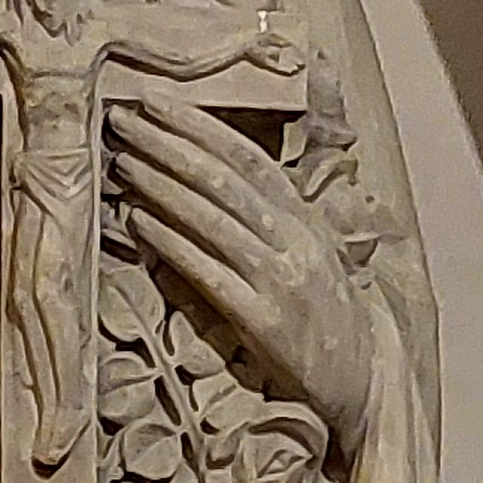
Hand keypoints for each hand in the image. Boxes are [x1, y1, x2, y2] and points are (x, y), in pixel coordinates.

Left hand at [108, 92, 373, 459]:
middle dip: (168, 145)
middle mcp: (293, 240)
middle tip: (123, 120)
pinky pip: (207, 273)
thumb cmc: (327, 315)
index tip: (156, 103)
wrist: (361, 379)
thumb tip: (216, 179)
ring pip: (211, 218)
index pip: (247, 157)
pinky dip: (170, 243)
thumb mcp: (311, 254)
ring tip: (121, 163)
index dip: (199, 126)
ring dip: (160, 186)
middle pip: (222, 179)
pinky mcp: (263, 321)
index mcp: (304, 218)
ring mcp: (279, 279)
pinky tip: (137, 222)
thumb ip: (273, 218)